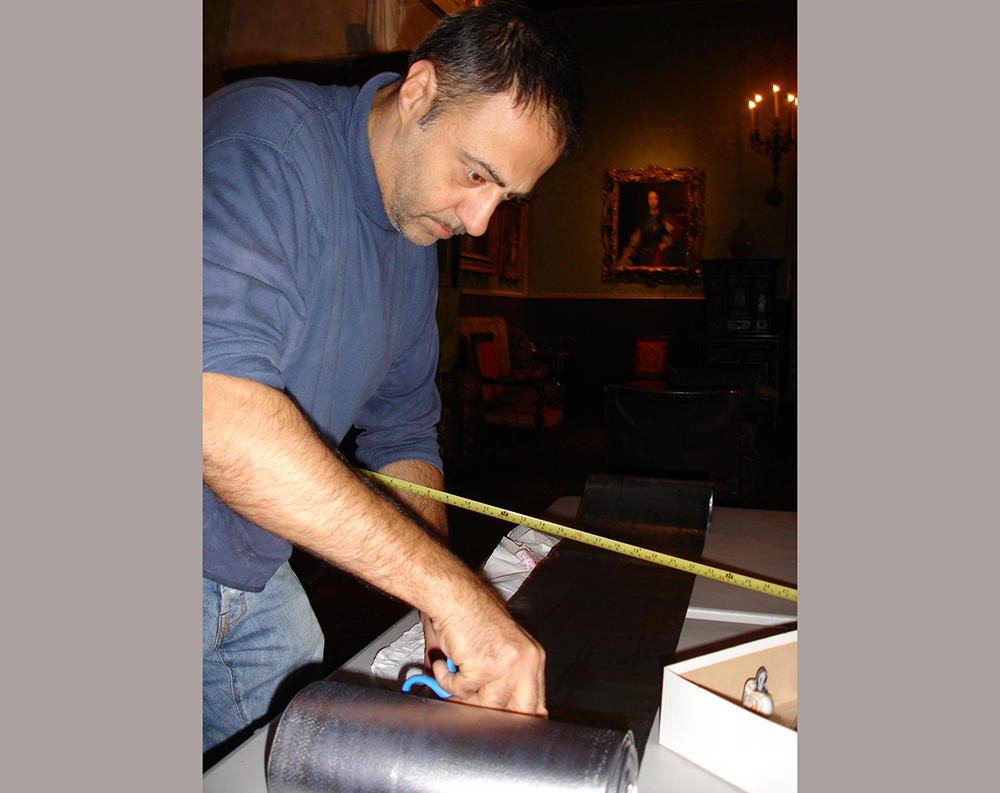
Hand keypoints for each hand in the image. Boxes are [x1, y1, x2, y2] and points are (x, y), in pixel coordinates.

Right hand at [424, 589, 546, 716]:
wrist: (455, 596)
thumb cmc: (472, 618)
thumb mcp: (500, 649)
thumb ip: (505, 682)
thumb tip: (497, 718)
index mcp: (532, 658)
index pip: (537, 703)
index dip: (522, 720)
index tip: (508, 729)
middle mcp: (525, 662)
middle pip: (519, 712)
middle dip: (494, 717)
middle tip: (473, 709)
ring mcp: (506, 666)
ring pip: (486, 706)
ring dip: (464, 696)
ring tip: (454, 674)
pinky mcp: (483, 667)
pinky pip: (459, 691)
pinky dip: (445, 680)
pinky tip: (444, 662)